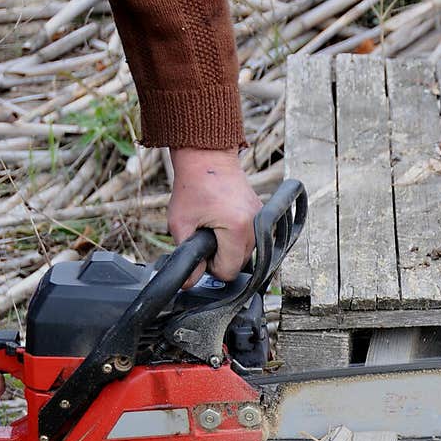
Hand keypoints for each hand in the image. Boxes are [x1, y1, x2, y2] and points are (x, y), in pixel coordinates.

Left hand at [168, 149, 262, 285]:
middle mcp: (255, 228)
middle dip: (220, 257)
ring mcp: (261, 221)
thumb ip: (185, 258)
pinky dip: (236, 237)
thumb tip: (187, 284)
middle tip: (205, 234)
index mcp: (237, 230)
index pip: (228, 272)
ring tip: (214, 225)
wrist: (207, 156)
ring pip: (246, 254)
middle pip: (239, 265)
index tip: (202, 249)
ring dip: (228, 247)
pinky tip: (224, 221)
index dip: (211, 267)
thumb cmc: (192, 186)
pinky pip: (250, 240)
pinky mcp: (261, 215)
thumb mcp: (180, 224)